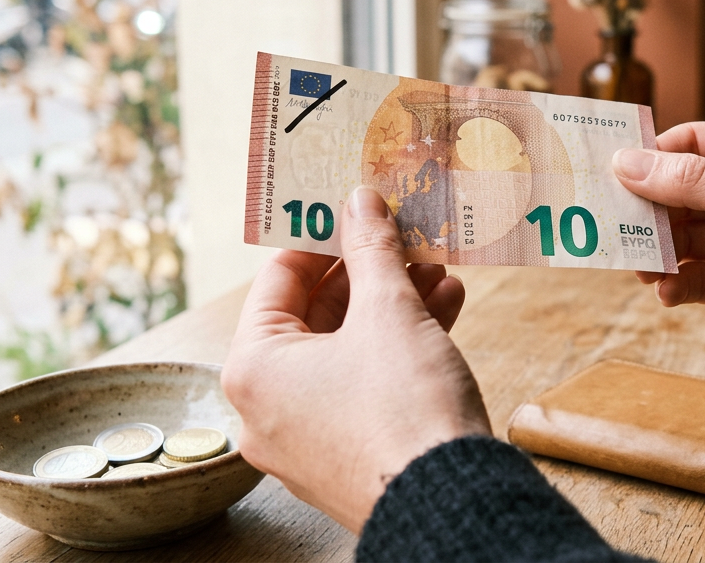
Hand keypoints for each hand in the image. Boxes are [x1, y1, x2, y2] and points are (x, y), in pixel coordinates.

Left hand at [222, 187, 490, 531]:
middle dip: (368, 271)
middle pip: (315, 316)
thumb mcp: (390, 310)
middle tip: (404, 235)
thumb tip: (360, 202)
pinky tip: (445, 308)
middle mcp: (266, 408)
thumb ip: (372, 249)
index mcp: (253, 368)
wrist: (451, 502)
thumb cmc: (404, 406)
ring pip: (346, 351)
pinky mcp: (346, 457)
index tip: (356, 208)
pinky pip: (363, 386)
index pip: (279, 278)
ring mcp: (306, 439)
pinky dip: (398, 348)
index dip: (322, 236)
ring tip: (437, 268)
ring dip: (393, 304)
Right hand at [613, 123, 704, 405]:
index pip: (696, 142)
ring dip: (657, 251)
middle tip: (608, 223)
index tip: (609, 171)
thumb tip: (628, 162)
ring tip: (638, 266)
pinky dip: (676, 284)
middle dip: (647, 209)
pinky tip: (667, 291)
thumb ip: (695, 184)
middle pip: (682, 190)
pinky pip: (695, 278)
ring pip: (683, 236)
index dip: (653, 155)